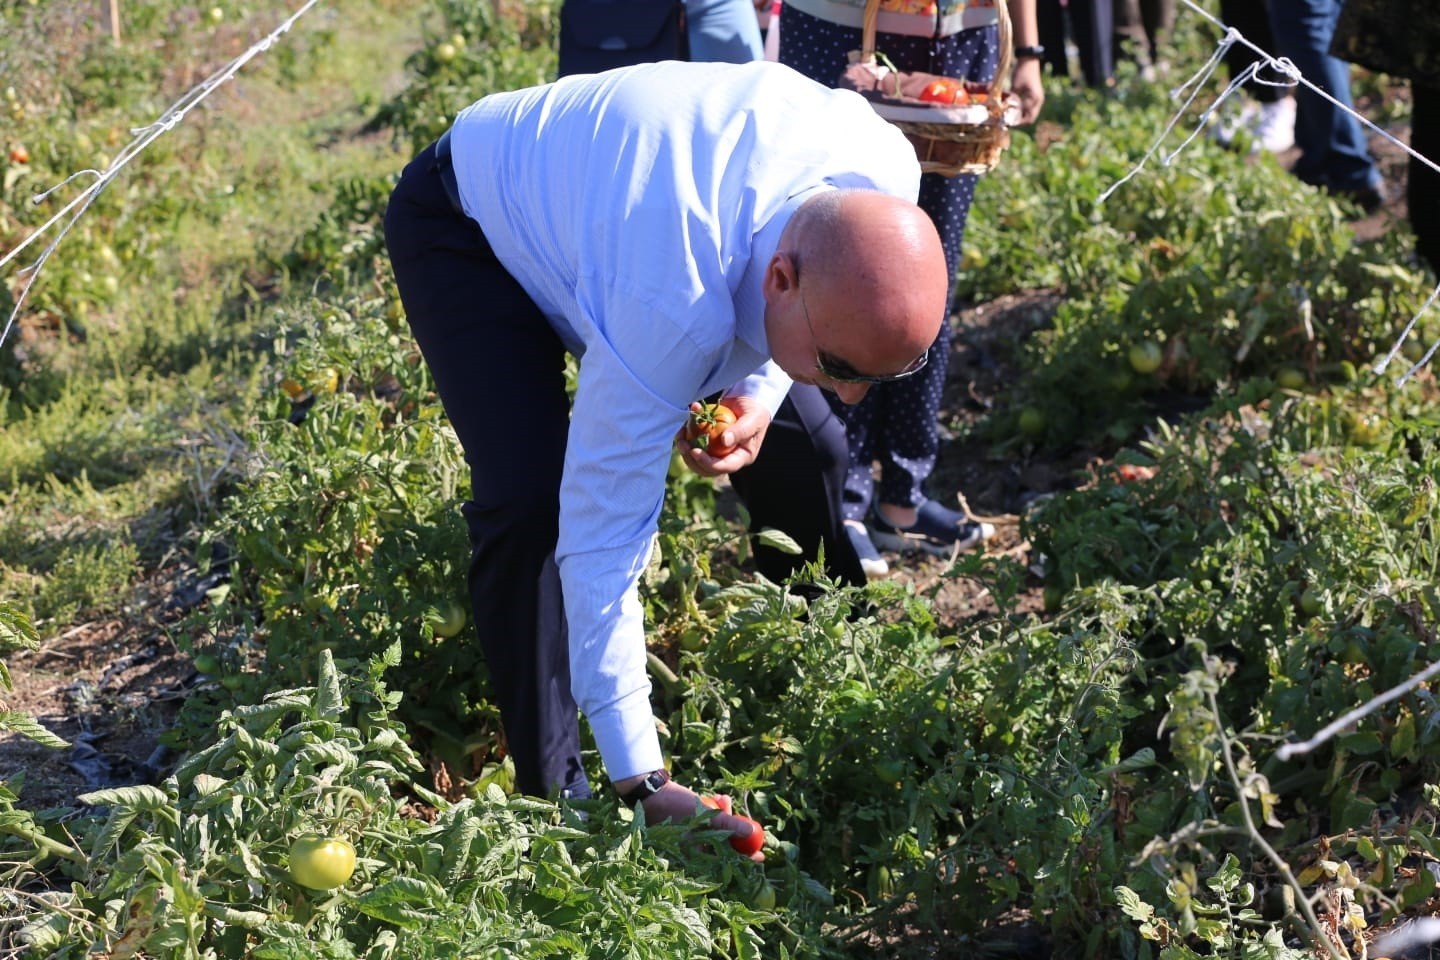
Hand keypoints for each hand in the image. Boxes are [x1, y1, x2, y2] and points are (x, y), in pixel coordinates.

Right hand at [615, 776, 765, 862]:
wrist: (653, 793)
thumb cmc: (676, 807)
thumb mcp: (705, 815)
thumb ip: (729, 825)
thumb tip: (751, 832)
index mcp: (698, 856)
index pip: (728, 863)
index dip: (746, 859)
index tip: (762, 854)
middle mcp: (697, 851)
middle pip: (726, 845)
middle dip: (734, 826)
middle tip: (732, 808)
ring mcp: (695, 839)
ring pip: (721, 831)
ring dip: (725, 814)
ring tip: (721, 799)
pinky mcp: (693, 827)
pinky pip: (712, 823)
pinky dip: (716, 812)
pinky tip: (714, 799)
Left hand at [674, 396, 770, 477]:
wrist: (748, 402)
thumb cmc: (755, 410)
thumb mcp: (754, 418)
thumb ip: (741, 430)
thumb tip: (724, 441)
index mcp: (742, 457)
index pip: (724, 467)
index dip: (708, 463)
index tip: (695, 451)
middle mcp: (729, 458)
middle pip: (708, 469)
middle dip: (692, 460)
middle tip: (683, 444)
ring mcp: (718, 452)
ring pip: (698, 461)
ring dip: (686, 452)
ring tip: (680, 437)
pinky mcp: (709, 444)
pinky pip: (695, 446)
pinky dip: (686, 439)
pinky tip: (682, 429)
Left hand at [1010, 58, 1044, 124]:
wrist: (1028, 59)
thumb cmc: (1023, 71)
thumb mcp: (1015, 86)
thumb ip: (1011, 99)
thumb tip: (1001, 109)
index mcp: (1035, 100)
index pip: (1028, 119)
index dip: (1018, 124)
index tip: (1007, 124)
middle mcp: (1038, 101)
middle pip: (1029, 118)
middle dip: (1018, 122)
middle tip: (1006, 123)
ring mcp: (1037, 99)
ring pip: (1028, 114)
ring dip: (1019, 117)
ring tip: (1007, 118)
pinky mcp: (1033, 96)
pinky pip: (1027, 108)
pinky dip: (1020, 111)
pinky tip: (1011, 110)